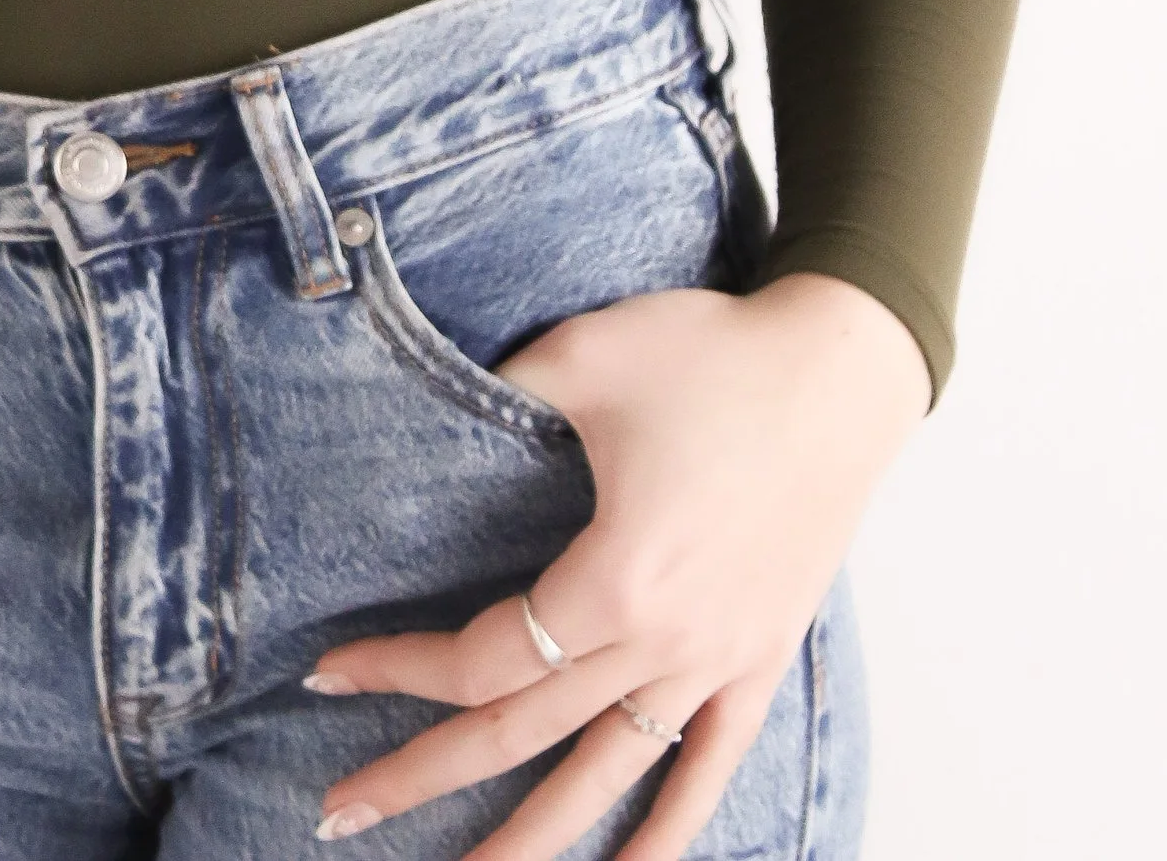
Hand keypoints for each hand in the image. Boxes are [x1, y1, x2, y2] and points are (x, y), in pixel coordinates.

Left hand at [307, 272, 928, 853]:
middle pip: (522, 734)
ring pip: (607, 776)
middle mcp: (665, 643)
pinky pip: (707, 769)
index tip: (323, 672)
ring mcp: (718, 661)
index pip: (483, 656)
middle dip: (423, 774)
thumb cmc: (713, 354)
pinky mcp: (761, 659)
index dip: (396, 668)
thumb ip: (498, 389)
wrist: (843, 369)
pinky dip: (666, 833)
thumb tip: (430, 399)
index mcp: (616, 579)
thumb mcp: (584, 354)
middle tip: (338, 809)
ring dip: (531, 837)